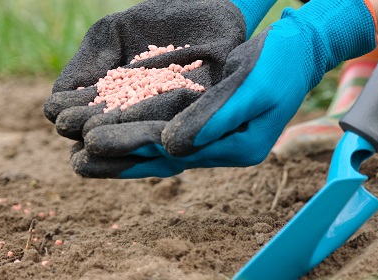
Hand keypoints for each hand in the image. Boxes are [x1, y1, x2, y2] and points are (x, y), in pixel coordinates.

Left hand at [71, 0, 377, 177]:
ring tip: (82, 154)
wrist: (300, 47)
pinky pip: (166, 130)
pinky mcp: (208, 119)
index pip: (177, 153)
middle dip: (121, 157)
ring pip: (160, 148)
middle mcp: (223, 149)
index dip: (135, 148)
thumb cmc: (282, 64)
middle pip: (164, 157)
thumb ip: (214, 118)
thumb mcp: (253, 88)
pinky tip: (110, 128)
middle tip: (77, 158)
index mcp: (238, 149)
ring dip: (124, 150)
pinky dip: (138, 130)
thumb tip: (171, 146)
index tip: (96, 143)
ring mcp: (216, 136)